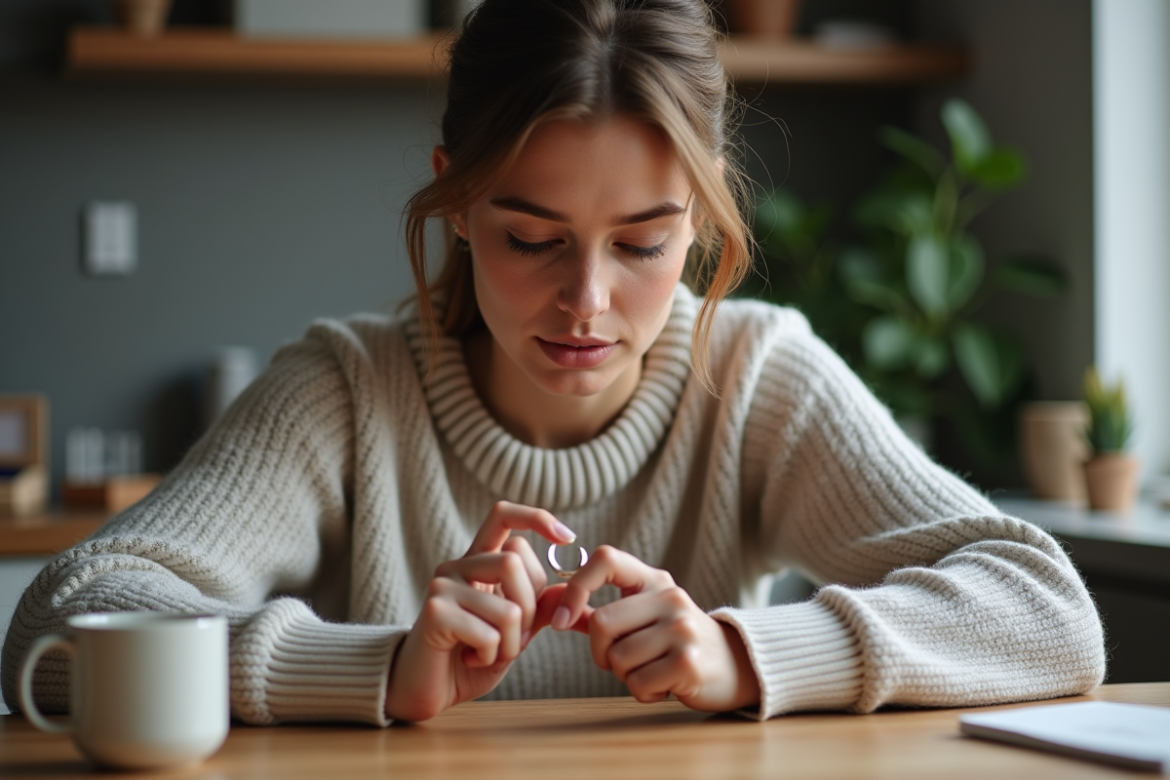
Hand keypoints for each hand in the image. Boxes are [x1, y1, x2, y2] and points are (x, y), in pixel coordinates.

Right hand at [385, 501, 576, 720]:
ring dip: (512, 643)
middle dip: (529, 609)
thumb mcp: (514, 633)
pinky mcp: (436, 612)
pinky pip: (489, 634)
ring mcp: (443, 586)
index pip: (503, 516)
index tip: (567, 538)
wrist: (423, 690)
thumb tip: (568, 590)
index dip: (536, 517)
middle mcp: (458, 566)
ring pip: (508, 608)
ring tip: (489, 653)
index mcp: (478, 562)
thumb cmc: (469, 660)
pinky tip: (471, 660)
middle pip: (514, 561)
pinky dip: (491, 655)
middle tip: (513, 638)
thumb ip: (537, 610)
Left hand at [551, 545, 759, 711]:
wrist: (736, 667)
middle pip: (601, 623)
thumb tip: (552, 604)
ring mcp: (681, 627)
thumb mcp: (644, 618)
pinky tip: (665, 685)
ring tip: (653, 671)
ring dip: (626, 676)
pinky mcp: (688, 661)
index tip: (563, 620)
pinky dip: (643, 692)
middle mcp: (669, 596)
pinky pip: (637, 683)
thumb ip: (601, 613)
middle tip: (624, 661)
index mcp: (653, 580)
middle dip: (601, 653)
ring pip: (617, 658)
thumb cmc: (677, 644)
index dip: (576, 586)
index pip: (605, 559)